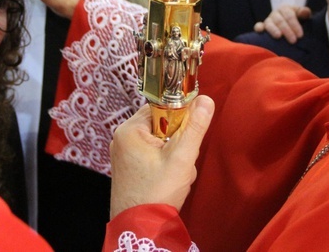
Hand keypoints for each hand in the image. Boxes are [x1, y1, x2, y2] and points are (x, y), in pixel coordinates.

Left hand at [110, 96, 214, 217]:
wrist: (140, 228)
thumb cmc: (157, 193)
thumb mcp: (182, 157)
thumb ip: (195, 127)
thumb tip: (206, 100)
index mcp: (129, 130)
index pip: (160, 108)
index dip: (179, 118)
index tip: (188, 135)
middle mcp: (122, 139)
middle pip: (161, 125)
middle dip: (178, 142)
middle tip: (181, 161)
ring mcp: (123, 154)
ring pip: (160, 142)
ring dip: (174, 155)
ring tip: (175, 175)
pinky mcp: (128, 168)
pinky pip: (152, 156)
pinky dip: (165, 165)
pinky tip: (169, 180)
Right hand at [252, 5, 310, 43]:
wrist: (290, 26)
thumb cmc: (298, 21)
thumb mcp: (302, 16)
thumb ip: (304, 13)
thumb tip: (305, 12)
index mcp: (285, 8)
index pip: (289, 16)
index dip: (295, 25)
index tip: (300, 35)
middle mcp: (275, 13)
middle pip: (280, 21)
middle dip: (287, 30)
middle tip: (293, 41)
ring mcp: (268, 20)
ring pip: (269, 24)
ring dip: (274, 30)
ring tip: (279, 36)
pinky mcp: (262, 27)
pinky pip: (258, 26)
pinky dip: (258, 28)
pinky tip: (260, 31)